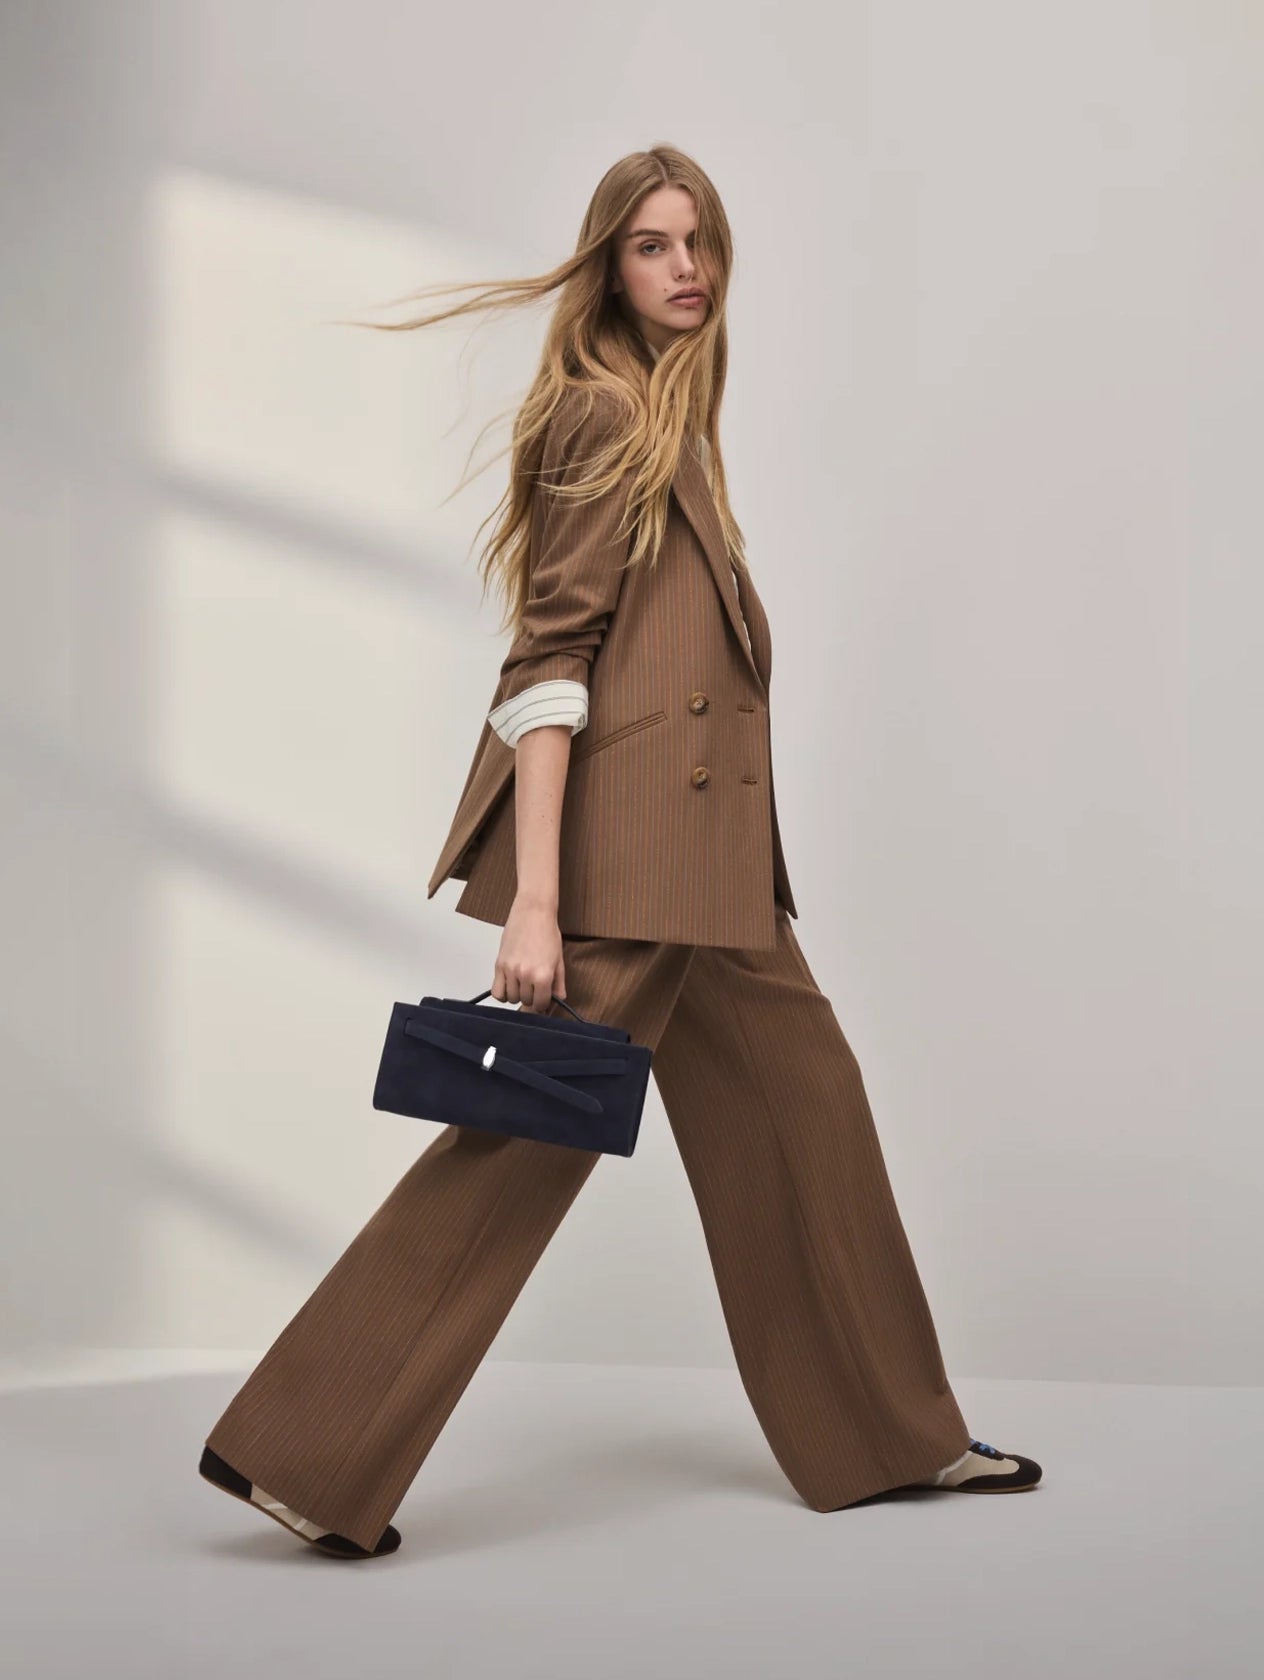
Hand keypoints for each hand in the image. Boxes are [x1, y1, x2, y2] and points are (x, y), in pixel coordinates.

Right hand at [492, 896, 565, 1013]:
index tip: (543, 1000)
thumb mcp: (558, 960)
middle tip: (534, 988)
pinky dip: (502, 993)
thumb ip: (558, 982)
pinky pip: (496, 991)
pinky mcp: (499, 965)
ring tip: (522, 983)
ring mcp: (510, 970)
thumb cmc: (547, 932)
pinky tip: (509, 986)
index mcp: (543, 975)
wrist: (533, 912)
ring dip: (517, 994)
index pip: (541, 1004)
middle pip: (525, 1001)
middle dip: (531, 998)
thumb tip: (559, 998)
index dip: (543, 1004)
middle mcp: (525, 975)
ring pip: (511, 998)